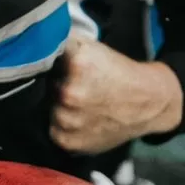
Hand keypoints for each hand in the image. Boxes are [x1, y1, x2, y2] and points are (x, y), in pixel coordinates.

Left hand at [49, 35, 183, 153]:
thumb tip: (36, 44)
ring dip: (56, 105)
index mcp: (76, 64)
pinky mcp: (67, 141)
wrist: (148, 104)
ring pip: (47, 107)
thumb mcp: (94, 47)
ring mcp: (67, 120)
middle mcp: (68, 93)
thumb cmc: (119, 72)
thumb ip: (64, 43)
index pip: (43, 57)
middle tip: (72, 85)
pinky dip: (61, 126)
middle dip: (54, 83)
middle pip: (43, 85)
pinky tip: (79, 119)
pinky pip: (52, 130)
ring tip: (78, 104)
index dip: (48, 60)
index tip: (58, 64)